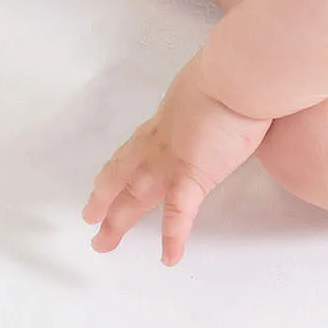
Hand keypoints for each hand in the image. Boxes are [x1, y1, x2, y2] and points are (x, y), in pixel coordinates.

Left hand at [82, 51, 271, 265]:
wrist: (237, 76)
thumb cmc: (229, 69)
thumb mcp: (207, 79)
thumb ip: (203, 96)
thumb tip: (214, 97)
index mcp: (164, 118)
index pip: (134, 148)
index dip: (117, 168)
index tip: (104, 182)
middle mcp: (159, 142)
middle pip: (122, 176)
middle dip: (104, 200)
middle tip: (91, 220)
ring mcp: (171, 161)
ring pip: (136, 198)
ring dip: (119, 223)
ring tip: (103, 243)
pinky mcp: (193, 177)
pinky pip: (178, 214)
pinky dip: (173, 238)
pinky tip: (168, 258)